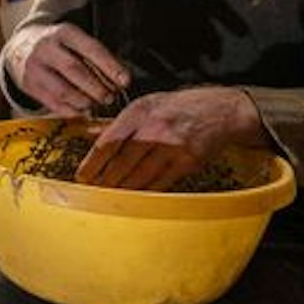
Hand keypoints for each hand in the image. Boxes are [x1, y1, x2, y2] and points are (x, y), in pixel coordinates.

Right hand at [3, 22, 128, 117]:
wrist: (20, 46)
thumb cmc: (58, 46)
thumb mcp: (74, 41)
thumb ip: (96, 57)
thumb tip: (121, 80)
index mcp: (63, 33)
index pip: (91, 48)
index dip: (110, 66)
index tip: (125, 81)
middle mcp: (46, 48)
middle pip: (76, 70)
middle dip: (97, 88)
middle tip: (110, 97)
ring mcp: (34, 67)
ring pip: (63, 90)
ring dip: (85, 101)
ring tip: (95, 104)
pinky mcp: (28, 85)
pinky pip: (53, 103)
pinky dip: (71, 110)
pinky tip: (81, 110)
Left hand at [75, 87, 263, 189]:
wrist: (221, 110)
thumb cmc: (180, 106)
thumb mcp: (146, 105)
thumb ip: (118, 122)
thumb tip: (89, 132)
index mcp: (140, 111)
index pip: (109, 140)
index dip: (93, 162)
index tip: (82, 176)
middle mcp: (155, 128)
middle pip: (122, 162)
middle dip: (105, 181)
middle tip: (93, 192)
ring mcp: (173, 146)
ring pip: (140, 176)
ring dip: (122, 190)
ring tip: (110, 198)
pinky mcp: (188, 162)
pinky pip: (160, 183)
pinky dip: (145, 192)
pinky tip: (135, 198)